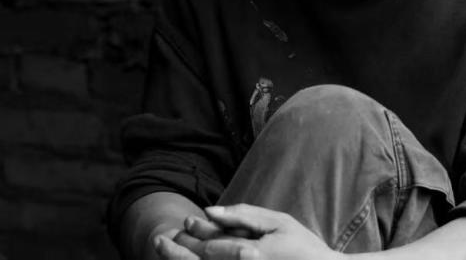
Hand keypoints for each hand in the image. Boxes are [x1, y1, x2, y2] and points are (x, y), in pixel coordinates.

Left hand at [154, 204, 339, 259]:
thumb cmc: (303, 246)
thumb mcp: (278, 222)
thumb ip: (244, 215)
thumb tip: (211, 211)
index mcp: (250, 256)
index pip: (209, 248)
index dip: (192, 235)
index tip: (185, 221)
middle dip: (178, 253)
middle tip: (162, 240)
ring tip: (172, 249)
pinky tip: (199, 259)